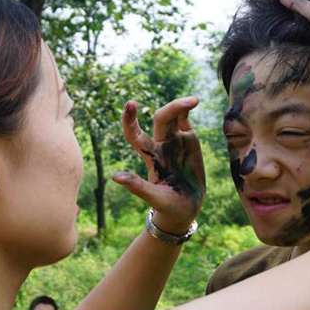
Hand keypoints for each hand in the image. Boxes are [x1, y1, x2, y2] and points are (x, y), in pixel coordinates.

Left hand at [113, 96, 205, 233]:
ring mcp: (174, 142)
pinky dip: (186, 110)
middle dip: (170, 108)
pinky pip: (185, 121)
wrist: (186, 209)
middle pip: (160, 119)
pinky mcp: (188, 141)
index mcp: (149, 157)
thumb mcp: (154, 198)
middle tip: (188, 102)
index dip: (129, 120)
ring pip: (173, 117)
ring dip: (181, 106)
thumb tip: (115, 177)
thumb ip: (137, 186)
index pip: (134, 135)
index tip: (130, 104)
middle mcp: (160, 146)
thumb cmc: (167, 206)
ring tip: (194, 100)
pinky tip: (194, 102)